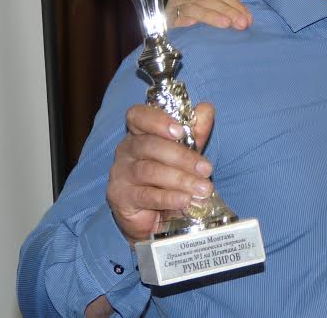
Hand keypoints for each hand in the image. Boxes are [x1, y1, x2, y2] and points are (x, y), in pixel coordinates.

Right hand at [106, 103, 215, 244]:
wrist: (154, 217)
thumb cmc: (169, 178)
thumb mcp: (186, 152)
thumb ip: (195, 131)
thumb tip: (206, 108)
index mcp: (139, 132)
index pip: (138, 116)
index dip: (158, 120)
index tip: (180, 130)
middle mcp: (126, 150)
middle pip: (150, 145)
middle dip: (182, 157)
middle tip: (207, 169)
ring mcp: (120, 173)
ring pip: (150, 171)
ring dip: (181, 179)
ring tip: (203, 189)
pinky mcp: (120, 197)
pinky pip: (146, 195)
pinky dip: (169, 198)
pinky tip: (185, 200)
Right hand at [166, 0, 251, 28]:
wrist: (171, 36)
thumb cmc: (197, 20)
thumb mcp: (215, 5)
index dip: (236, 4)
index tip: (248, 19)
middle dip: (228, 10)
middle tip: (242, 24)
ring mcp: (175, 6)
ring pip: (196, 7)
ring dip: (212, 16)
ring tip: (226, 24)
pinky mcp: (166, 20)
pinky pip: (176, 18)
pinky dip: (184, 19)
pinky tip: (192, 23)